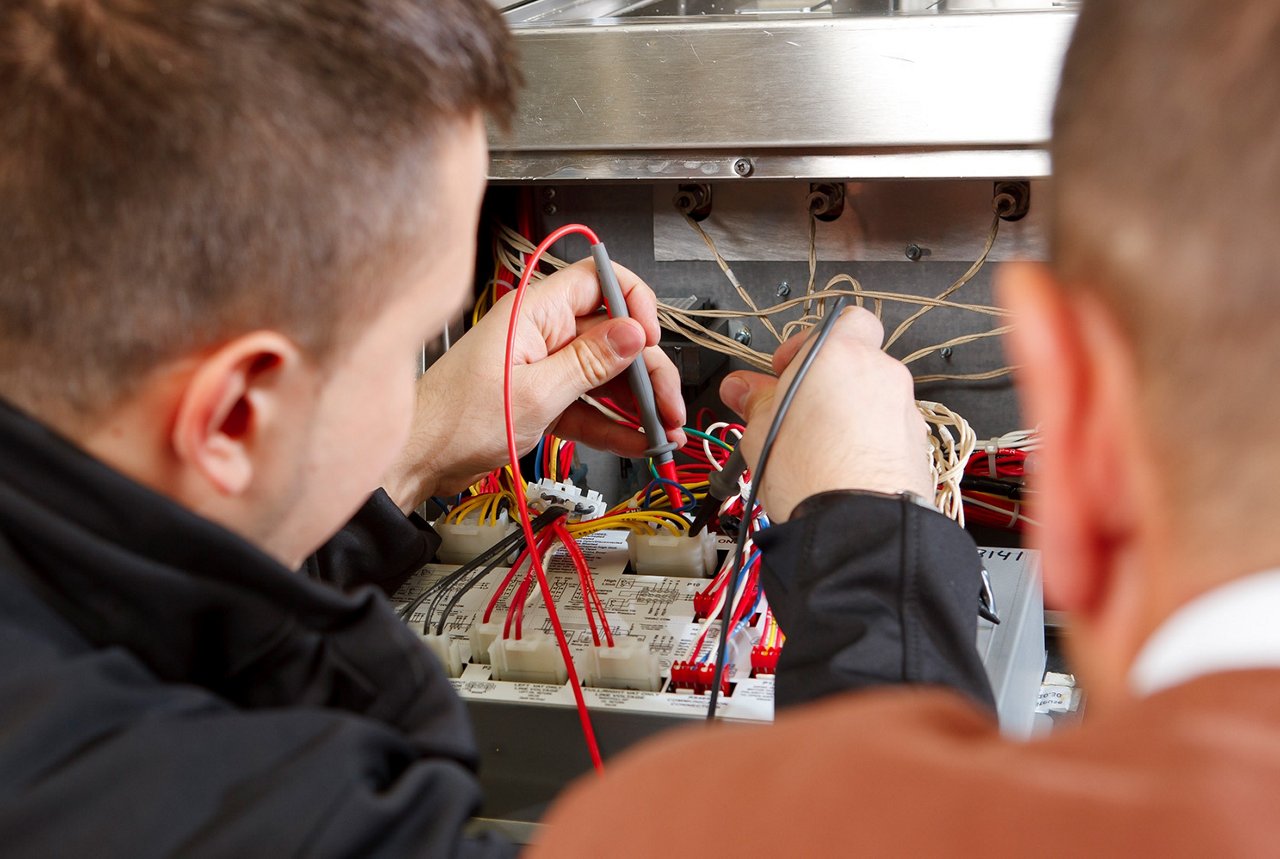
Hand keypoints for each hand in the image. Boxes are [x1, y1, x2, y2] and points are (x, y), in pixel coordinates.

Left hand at [385, 259, 685, 511]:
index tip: (649, 340)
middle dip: (646, 370)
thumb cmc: (455, 419)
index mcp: (534, 311)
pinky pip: (588, 404)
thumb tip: (633, 332)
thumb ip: (590, 362)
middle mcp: (541, 332)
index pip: (600, 282)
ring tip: (662, 429)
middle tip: (667, 404)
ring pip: (605, 374)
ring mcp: (542, 365)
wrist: (419, 459)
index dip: (634, 305)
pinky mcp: (540, 397)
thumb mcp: (536, 392)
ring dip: (637, 403)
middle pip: (613, 336)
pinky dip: (613, 423)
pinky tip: (636, 440)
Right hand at [718, 307, 931, 522]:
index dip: (808, 342)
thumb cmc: (811, 473)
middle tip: (794, 408)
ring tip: (815, 447)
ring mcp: (903, 410)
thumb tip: (742, 389)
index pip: (841, 318)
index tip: (784, 369)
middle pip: (855, 361)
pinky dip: (868, 441)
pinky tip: (840, 468)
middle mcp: (880, 374)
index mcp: (840, 354)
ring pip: (872, 398)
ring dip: (847, 413)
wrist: (856, 525)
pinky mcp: (916, 446)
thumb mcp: (760, 430)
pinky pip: (887, 431)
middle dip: (826, 382)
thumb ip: (754, 400)